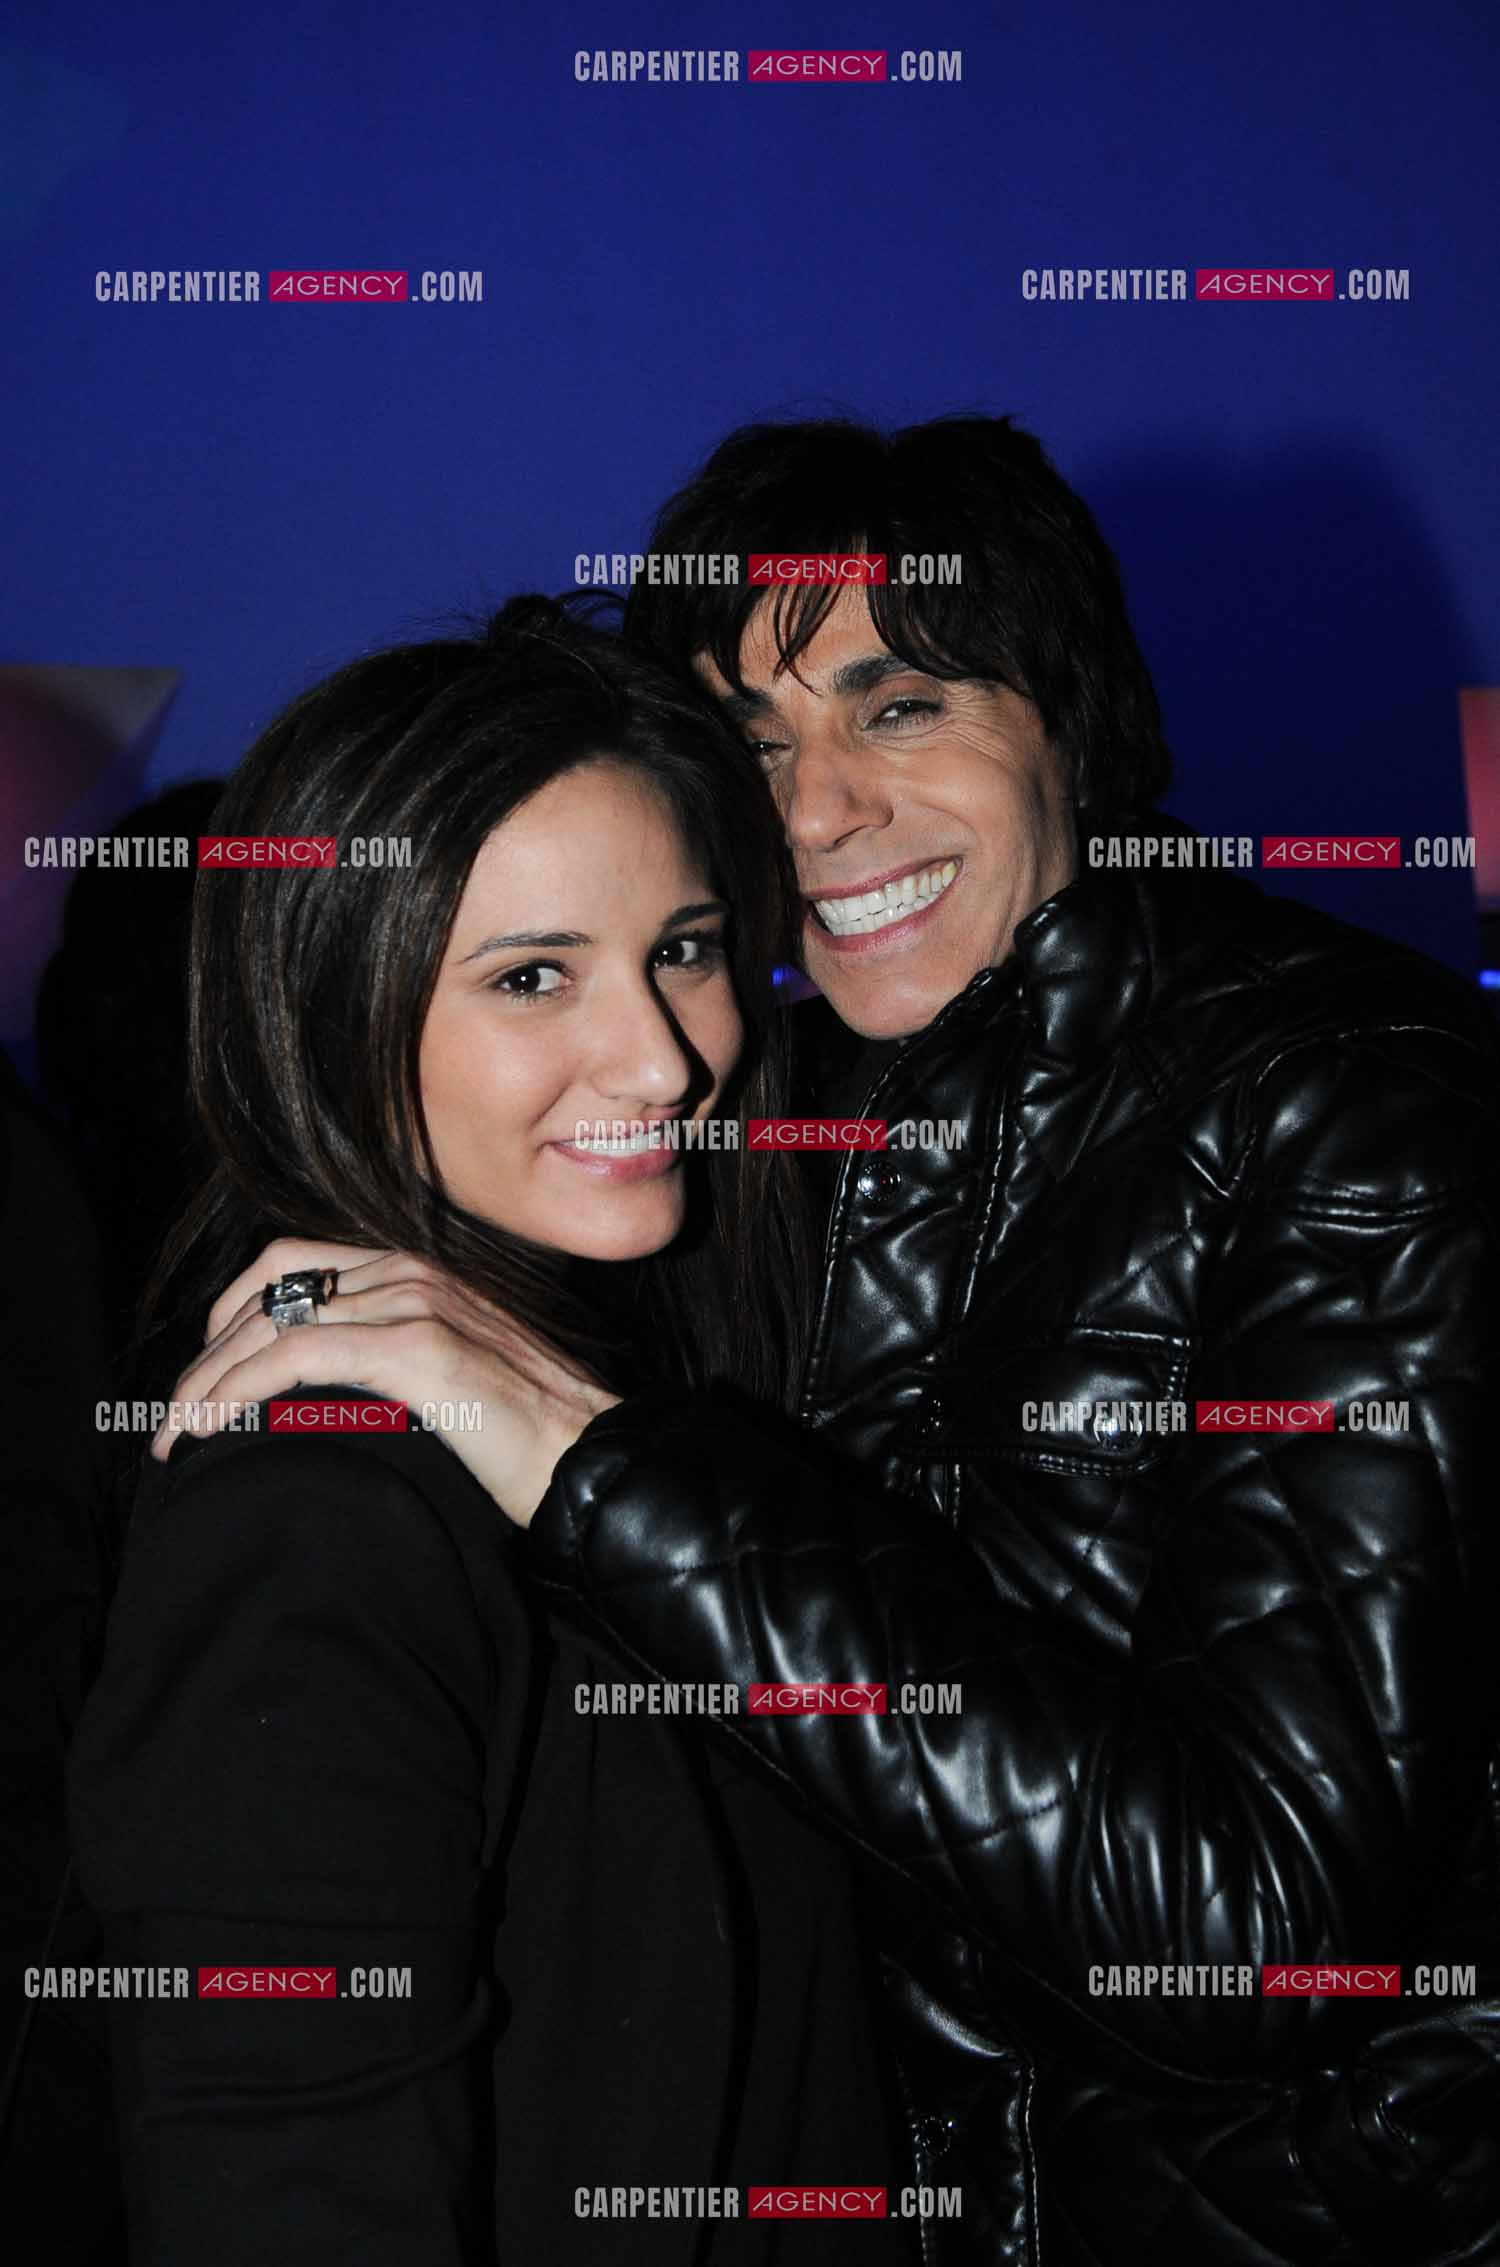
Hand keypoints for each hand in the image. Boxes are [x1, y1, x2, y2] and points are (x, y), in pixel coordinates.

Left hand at [150, 1237, 619, 1525]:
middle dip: (209, 1352)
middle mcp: (414, 1272)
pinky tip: (206, 1429)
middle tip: (176, 1414)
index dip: (235, 1309)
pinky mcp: (415, 1349)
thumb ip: (394, 1364)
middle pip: (271, 1287)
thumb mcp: (453, 1380)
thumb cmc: (531, 1438)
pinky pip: (294, 1355)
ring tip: (175, 1433)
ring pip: (271, 1321)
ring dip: (206, 1378)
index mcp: (421, 1272)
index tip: (206, 1372)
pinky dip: (234, 1390)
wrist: (594, 1460)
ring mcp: (415, 1304)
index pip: (296, 1262)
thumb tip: (323, 1398)